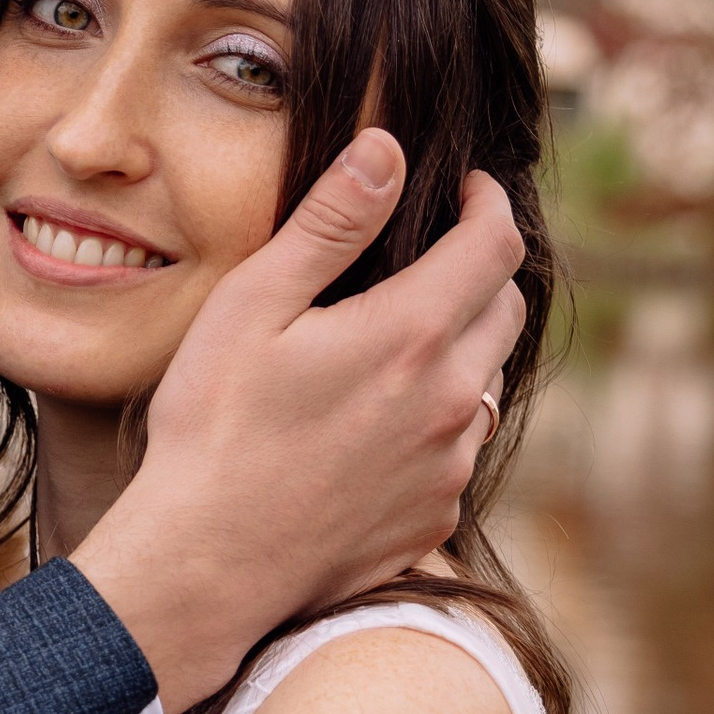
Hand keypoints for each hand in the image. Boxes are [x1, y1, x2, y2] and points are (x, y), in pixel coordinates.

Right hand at [72, 142, 525, 713]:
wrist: (207, 564)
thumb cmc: (213, 428)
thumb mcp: (253, 305)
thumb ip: (330, 223)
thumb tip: (386, 150)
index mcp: (410, 336)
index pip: (495, 245)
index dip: (488, 202)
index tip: (466, 186)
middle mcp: (451, 400)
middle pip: (506, 308)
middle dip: (481, 267)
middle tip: (432, 252)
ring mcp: (450, 464)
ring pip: (488, 379)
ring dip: (462, 344)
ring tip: (397, 339)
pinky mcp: (436, 513)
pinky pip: (461, 445)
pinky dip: (439, 417)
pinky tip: (377, 420)